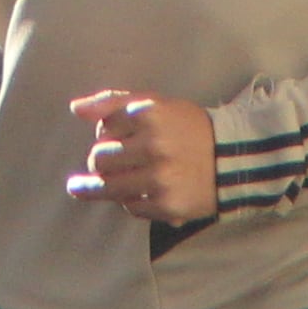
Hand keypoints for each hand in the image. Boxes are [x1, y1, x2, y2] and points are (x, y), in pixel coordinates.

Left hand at [66, 90, 219, 223]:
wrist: (232, 159)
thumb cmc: (187, 128)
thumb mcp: (155, 103)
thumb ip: (113, 102)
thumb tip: (75, 108)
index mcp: (149, 114)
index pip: (102, 128)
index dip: (105, 133)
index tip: (114, 137)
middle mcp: (153, 145)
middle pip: (99, 159)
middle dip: (101, 161)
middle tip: (109, 162)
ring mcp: (159, 178)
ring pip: (109, 186)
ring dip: (103, 186)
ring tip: (93, 185)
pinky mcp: (166, 205)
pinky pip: (130, 207)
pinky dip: (130, 201)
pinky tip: (137, 194)